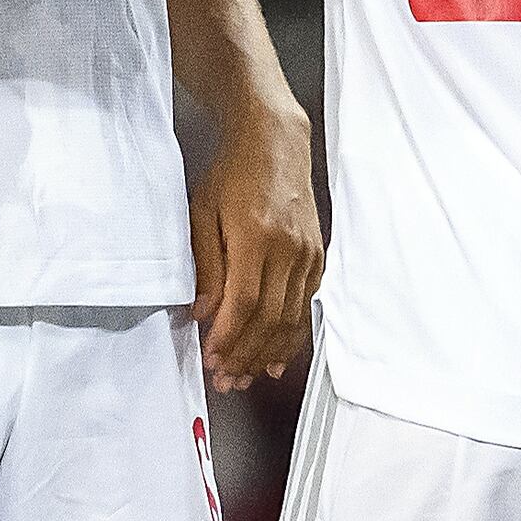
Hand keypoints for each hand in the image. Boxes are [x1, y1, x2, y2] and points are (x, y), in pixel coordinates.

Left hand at [189, 89, 322, 388]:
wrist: (275, 141)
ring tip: (246, 377)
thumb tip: (203, 312)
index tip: (212, 359)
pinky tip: (276, 356)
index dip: (228, 337)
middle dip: (245, 355)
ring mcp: (308, 254)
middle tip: (226, 380)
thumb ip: (205, 265)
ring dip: (267, 352)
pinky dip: (291, 335)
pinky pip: (305, 305)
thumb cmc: (232, 173)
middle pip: (270, 318)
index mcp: (257, 236)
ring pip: (290, 318)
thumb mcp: (203, 212)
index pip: (244, 303)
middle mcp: (289, 249)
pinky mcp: (317, 256)